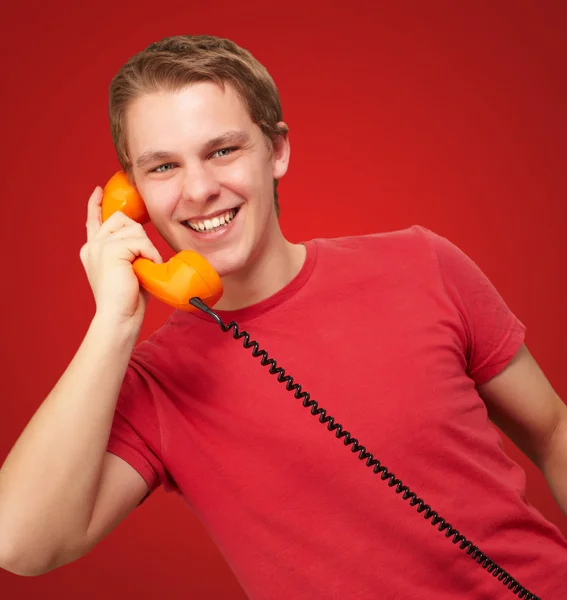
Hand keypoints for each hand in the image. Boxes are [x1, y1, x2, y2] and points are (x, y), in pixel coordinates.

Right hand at [79, 186, 162, 327]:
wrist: (118, 317)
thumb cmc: (127, 300)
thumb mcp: (127, 269)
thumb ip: (128, 252)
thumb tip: (142, 242)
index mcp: (93, 250)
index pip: (94, 220)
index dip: (96, 204)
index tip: (98, 190)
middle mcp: (93, 245)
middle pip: (121, 218)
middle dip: (138, 235)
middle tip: (143, 258)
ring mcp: (100, 245)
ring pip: (135, 229)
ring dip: (146, 248)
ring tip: (143, 268)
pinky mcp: (111, 249)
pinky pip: (141, 241)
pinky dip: (150, 254)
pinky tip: (146, 268)